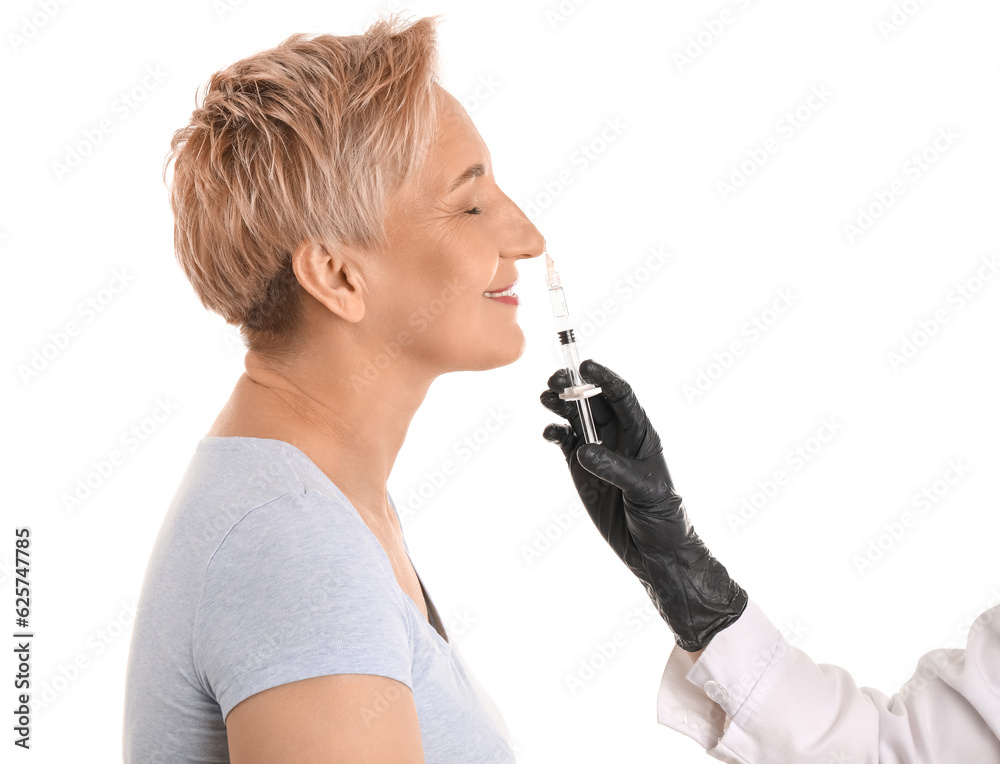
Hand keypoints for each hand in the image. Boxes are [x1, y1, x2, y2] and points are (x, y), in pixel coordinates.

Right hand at [540, 358, 746, 651]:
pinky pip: (565, 442)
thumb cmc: (663, 517)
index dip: (603, 378)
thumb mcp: (646, 491)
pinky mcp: (581, 470)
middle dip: (573, 387)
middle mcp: (618, 437)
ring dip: (560, 405)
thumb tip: (584, 451)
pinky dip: (555, 433)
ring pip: (575, 418)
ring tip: (545, 398)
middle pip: (592, 402)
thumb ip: (615, 469)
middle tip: (555, 381)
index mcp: (641, 434)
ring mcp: (598, 452)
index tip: (584, 365)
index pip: (621, 396)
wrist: (653, 552)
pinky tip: (550, 432)